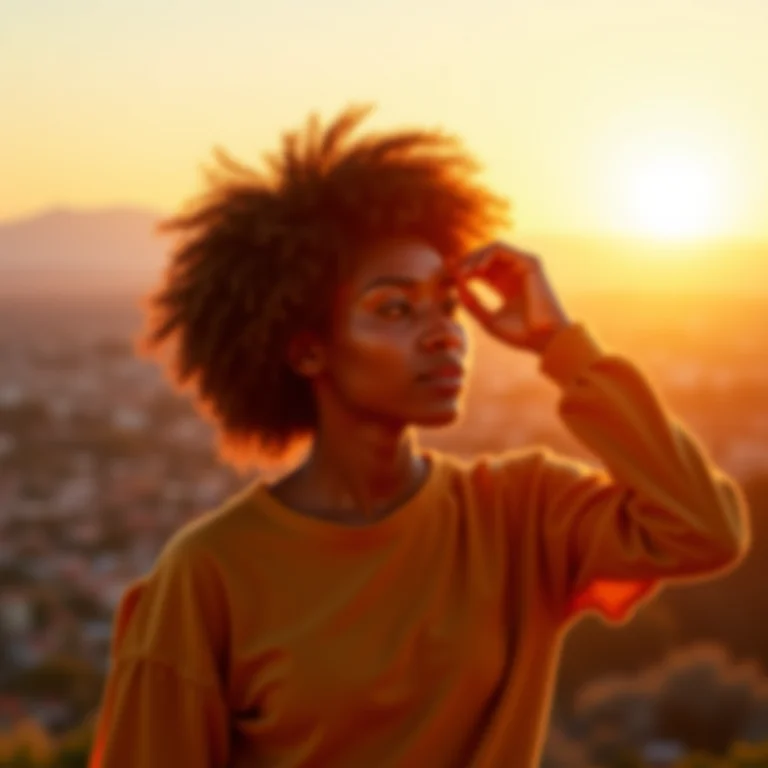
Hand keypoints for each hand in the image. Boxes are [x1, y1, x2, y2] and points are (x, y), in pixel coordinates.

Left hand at [453, 241, 570, 353]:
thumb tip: (456, 286)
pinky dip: (485, 256)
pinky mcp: (530, 262)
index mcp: (505, 286)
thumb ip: (472, 303)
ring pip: (490, 249)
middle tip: (449, 271)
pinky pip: (501, 249)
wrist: (543, 340)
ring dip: (473, 258)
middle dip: (464, 262)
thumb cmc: (520, 335)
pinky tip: (477, 270)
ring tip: (463, 273)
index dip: (461, 271)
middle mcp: (513, 273)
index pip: (479, 271)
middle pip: (483, 257)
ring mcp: (522, 266)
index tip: (444, 276)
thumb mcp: (488, 320)